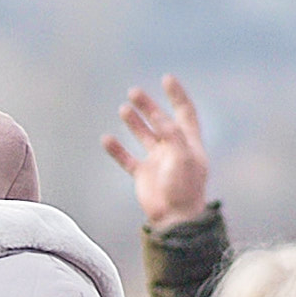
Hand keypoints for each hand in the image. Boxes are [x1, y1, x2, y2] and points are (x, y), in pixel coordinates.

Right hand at [102, 77, 210, 227]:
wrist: (175, 218)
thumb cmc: (185, 188)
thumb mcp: (184, 156)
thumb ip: (172, 134)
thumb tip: (158, 117)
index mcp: (189, 141)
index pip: (184, 112)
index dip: (177, 95)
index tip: (166, 79)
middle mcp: (173, 148)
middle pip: (160, 120)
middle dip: (149, 105)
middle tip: (134, 92)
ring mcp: (157, 161)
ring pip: (143, 136)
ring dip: (134, 122)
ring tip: (123, 108)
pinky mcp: (143, 175)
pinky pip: (127, 158)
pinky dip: (117, 149)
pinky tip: (107, 138)